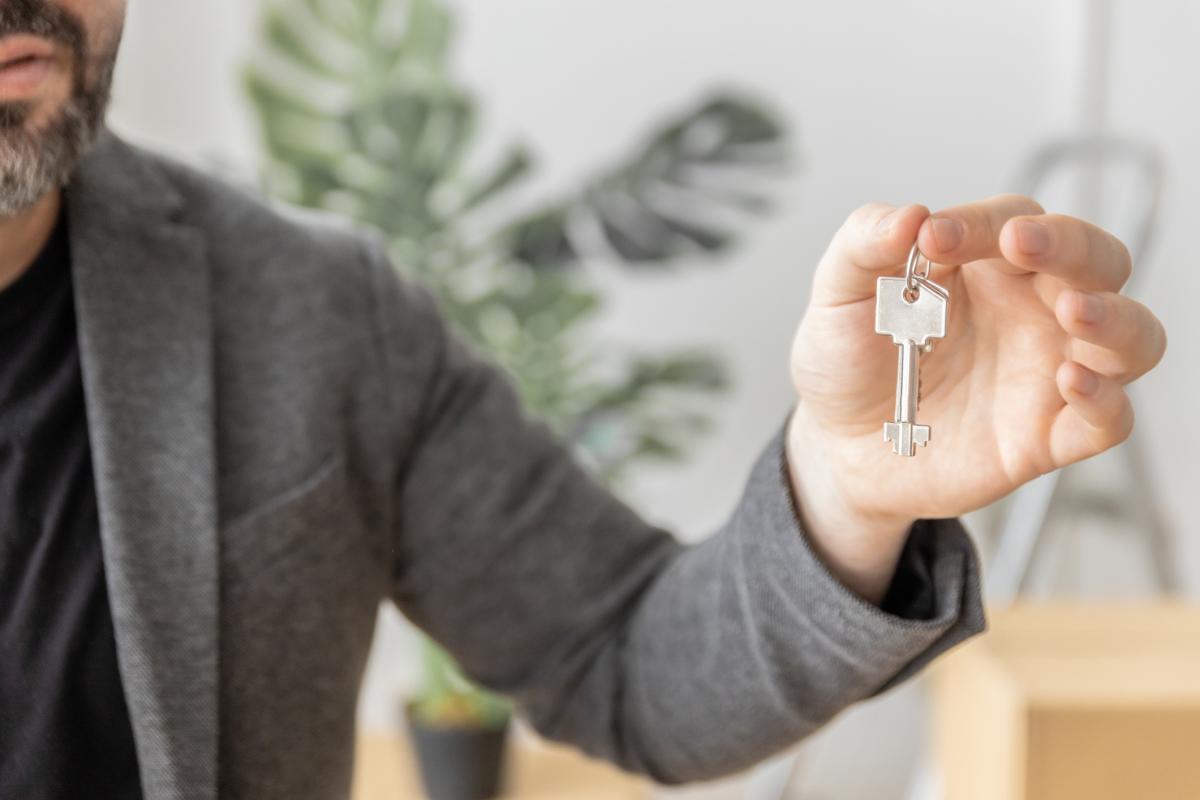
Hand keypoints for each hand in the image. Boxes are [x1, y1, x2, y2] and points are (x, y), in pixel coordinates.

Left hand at [787, 195, 1166, 603]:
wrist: (839, 447)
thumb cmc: (848, 362)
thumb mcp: (838, 296)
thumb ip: (864, 245)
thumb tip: (909, 214)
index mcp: (987, 266)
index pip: (1015, 221)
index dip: (982, 222)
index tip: (933, 237)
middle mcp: (1032, 310)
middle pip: (1097, 260)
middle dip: (1073, 245)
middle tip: (1023, 246)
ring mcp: (1048, 371)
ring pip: (1132, 334)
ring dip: (1116, 318)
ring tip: (1074, 313)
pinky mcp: (1049, 435)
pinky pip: (1110, 418)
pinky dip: (1106, 399)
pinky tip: (1072, 382)